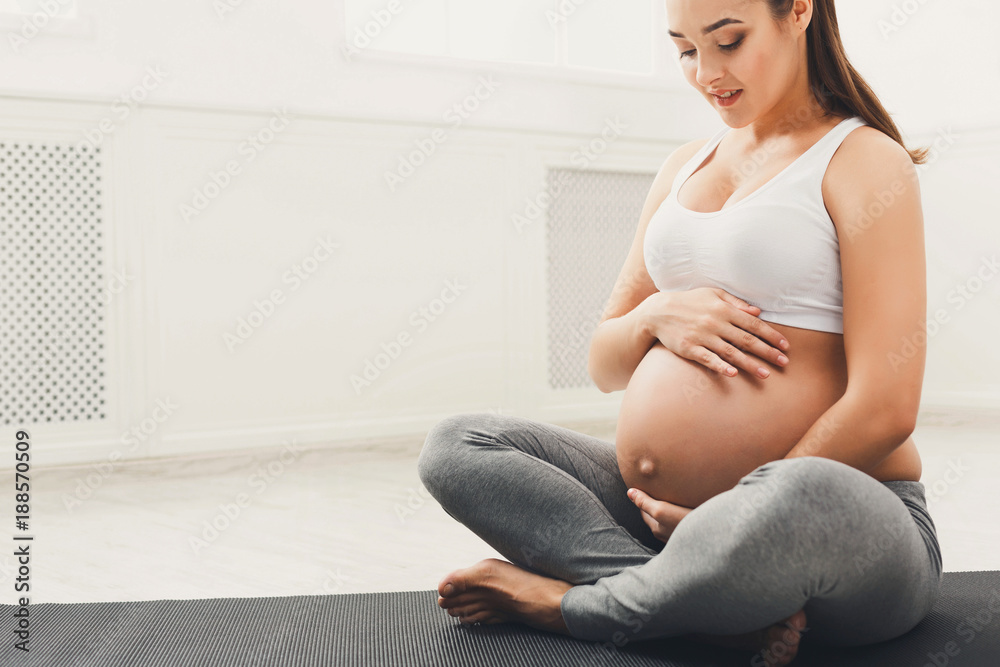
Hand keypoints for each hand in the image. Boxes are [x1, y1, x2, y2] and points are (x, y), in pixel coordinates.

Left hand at [627, 487, 692, 544]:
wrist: (715, 536)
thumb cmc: (686, 523)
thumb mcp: (662, 511)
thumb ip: (645, 502)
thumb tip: (629, 492)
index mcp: (657, 529)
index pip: (645, 510)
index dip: (644, 497)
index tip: (648, 486)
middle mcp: (666, 534)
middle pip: (657, 514)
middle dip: (657, 503)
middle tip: (661, 488)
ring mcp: (679, 535)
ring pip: (670, 518)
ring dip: (671, 507)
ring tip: (675, 495)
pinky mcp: (693, 533)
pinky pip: (683, 521)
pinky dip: (682, 512)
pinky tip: (690, 504)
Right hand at [639, 288, 790, 378]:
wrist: (657, 312)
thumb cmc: (688, 302)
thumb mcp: (712, 294)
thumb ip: (736, 303)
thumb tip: (758, 311)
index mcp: (723, 309)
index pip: (753, 324)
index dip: (771, 335)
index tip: (785, 346)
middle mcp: (715, 323)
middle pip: (747, 340)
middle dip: (767, 352)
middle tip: (784, 362)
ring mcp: (702, 337)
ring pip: (731, 352)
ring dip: (750, 364)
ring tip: (766, 374)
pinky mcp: (689, 348)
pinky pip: (708, 359)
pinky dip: (720, 366)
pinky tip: (732, 374)